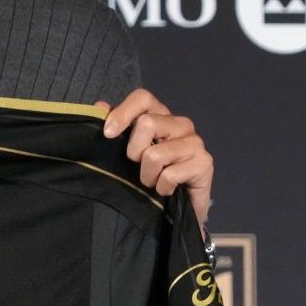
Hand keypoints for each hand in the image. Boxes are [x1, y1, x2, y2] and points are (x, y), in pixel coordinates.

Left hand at [96, 88, 212, 234]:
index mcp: (162, 116)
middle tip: (139, 166)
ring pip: (155, 154)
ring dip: (147, 175)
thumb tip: (100, 106)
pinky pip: (169, 175)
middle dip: (134, 152)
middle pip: (147, 124)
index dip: (123, 112)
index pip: (143, 97)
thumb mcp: (130, 151)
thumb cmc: (153, 175)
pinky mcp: (204, 163)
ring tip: (154, 181)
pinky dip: (162, 188)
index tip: (108, 134)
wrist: (181, 208)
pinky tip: (167, 190)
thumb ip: (117, 127)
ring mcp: (195, 142)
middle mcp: (181, 124)